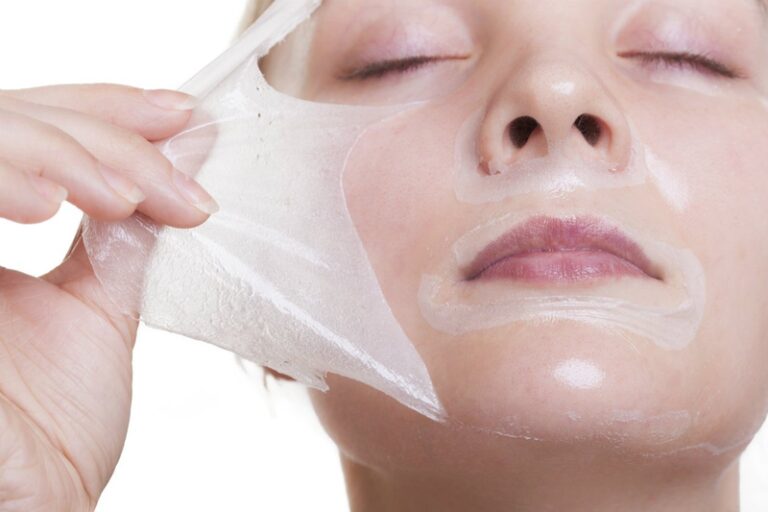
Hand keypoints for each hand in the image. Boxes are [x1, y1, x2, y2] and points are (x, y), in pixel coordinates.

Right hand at [0, 84, 214, 510]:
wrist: (27, 507)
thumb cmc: (51, 430)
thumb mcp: (101, 307)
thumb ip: (131, 227)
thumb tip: (186, 145)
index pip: (31, 124)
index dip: (103, 109)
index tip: (181, 117)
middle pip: (5, 117)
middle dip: (101, 134)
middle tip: (174, 178)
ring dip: (60, 151)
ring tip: (126, 197)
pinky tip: (52, 205)